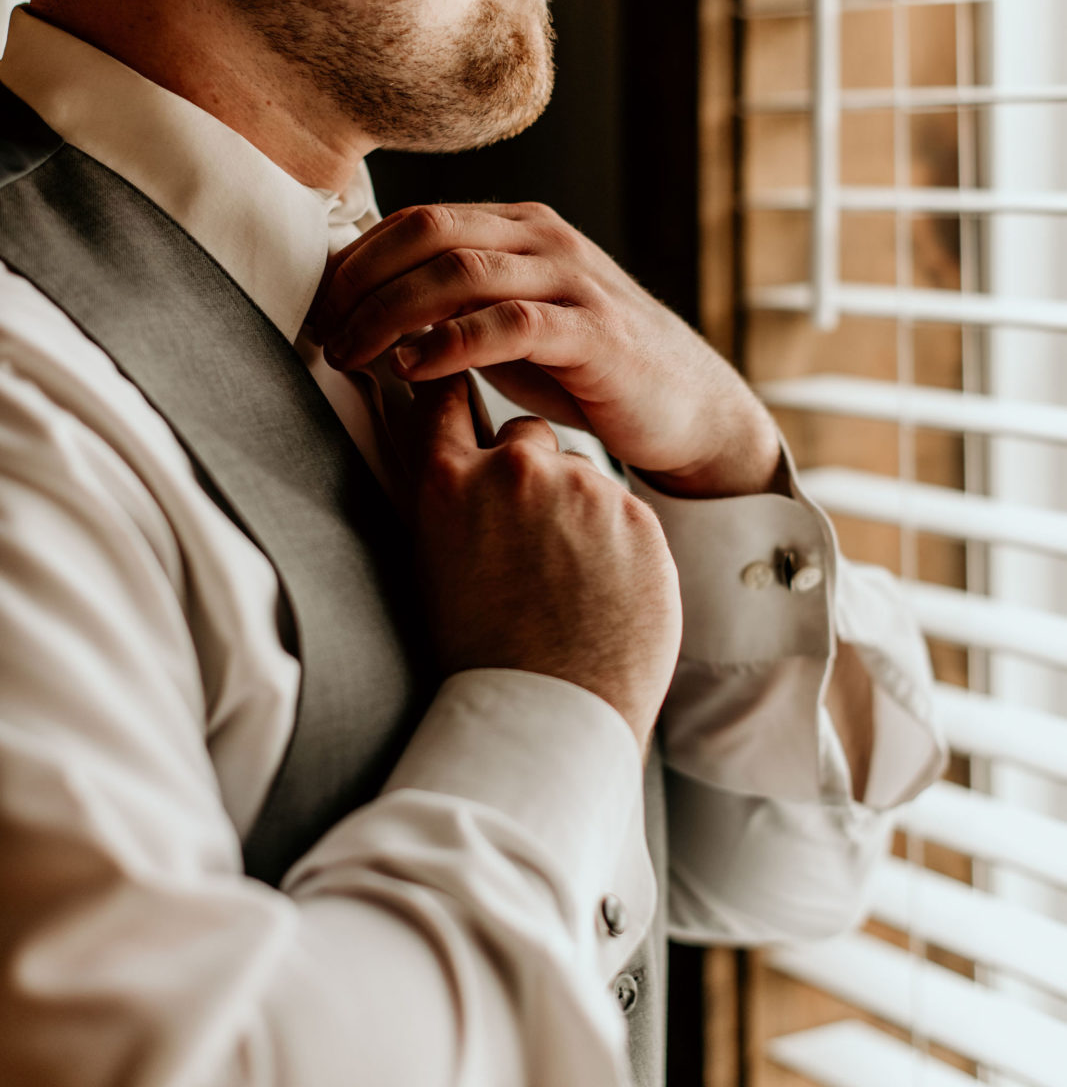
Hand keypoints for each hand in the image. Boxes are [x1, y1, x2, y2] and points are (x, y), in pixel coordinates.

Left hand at [313, 202, 780, 497]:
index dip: (356, 258)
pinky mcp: (594, 332)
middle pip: (428, 232)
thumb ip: (453, 305)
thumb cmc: (589, 368)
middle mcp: (544, 238)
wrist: (692, 407)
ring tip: (352, 352)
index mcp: (520, 226)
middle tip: (323, 331)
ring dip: (390, 312)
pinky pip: (509, 323)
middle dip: (361, 280)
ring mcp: (572, 280)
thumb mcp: (513, 323)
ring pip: (460, 270)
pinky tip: (414, 369)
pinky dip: (451, 342)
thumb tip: (361, 311)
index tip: (315, 304)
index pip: (417, 220)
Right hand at [409, 377, 681, 749]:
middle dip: (530, 469)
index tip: (460, 392)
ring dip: (577, 508)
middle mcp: (514, 470)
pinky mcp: (636, 513)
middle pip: (527, 435)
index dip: (454, 392)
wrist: (550, 713)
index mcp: (450, 482)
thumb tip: (466, 469)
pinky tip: (603, 589)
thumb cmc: (480, 653)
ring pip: (581, 474)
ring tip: (569, 580)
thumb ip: (455, 501)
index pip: (444, 401)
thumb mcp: (435, 563)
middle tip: (531, 534)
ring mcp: (581, 488)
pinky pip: (623, 509)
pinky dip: (617, 538)